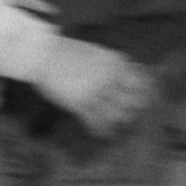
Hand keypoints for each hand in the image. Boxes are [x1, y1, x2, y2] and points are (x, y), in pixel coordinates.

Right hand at [32, 37, 155, 137]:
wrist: (41, 53)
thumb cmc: (67, 52)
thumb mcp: (96, 53)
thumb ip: (113, 65)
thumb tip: (130, 75)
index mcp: (114, 62)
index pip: (140, 82)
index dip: (144, 93)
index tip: (144, 100)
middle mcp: (108, 77)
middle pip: (131, 101)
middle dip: (131, 110)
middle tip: (127, 114)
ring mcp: (94, 91)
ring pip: (116, 114)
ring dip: (116, 120)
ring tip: (112, 123)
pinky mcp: (79, 103)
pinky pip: (96, 122)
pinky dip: (100, 129)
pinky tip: (99, 132)